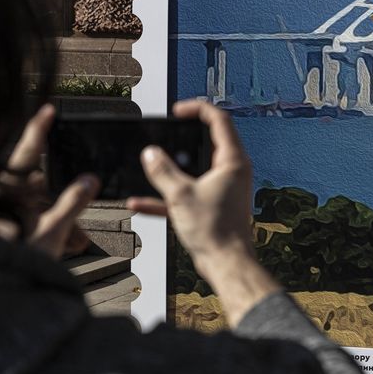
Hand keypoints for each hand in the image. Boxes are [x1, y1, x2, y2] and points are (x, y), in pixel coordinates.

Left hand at [0, 104, 99, 259]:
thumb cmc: (10, 263)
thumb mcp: (49, 233)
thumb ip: (72, 204)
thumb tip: (90, 180)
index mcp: (7, 190)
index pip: (28, 151)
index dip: (39, 129)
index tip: (49, 110)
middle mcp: (1, 198)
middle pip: (38, 185)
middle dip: (64, 197)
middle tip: (82, 204)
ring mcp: (0, 214)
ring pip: (35, 207)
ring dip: (59, 220)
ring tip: (78, 243)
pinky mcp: (2, 230)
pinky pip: (28, 223)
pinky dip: (48, 231)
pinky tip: (67, 246)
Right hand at [128, 100, 279, 325]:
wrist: (226, 264)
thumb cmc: (215, 231)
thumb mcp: (180, 195)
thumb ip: (162, 171)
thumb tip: (150, 153)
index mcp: (232, 161)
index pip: (219, 121)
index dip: (197, 109)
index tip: (177, 111)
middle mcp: (231, 172)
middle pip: (206, 143)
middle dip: (181, 138)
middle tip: (164, 132)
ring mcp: (222, 189)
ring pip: (192, 170)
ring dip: (169, 170)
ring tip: (149, 165)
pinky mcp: (212, 206)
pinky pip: (186, 194)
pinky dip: (166, 196)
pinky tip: (140, 203)